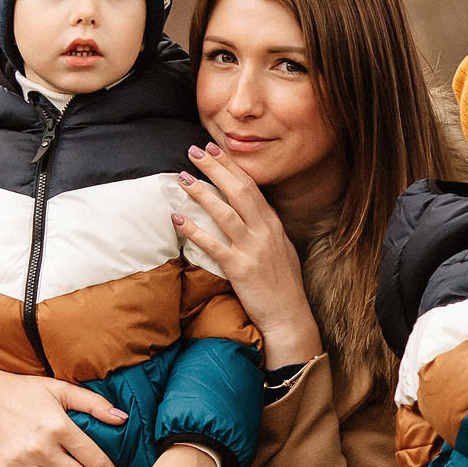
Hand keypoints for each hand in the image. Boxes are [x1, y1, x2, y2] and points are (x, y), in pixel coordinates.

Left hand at [176, 147, 322, 367]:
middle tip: (195, 150)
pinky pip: (214, 245)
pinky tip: (178, 219)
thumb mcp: (281, 249)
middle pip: (238, 190)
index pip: (251, 186)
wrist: (289, 317)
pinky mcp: (240, 269)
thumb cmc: (284, 286)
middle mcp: (265, 232)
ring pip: (225, 212)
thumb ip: (266, 229)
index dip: (232, 166)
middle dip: (216, 168)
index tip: (215, 149)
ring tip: (182, 177)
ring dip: (201, 192)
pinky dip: (195, 230)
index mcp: (274, 225)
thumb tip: (250, 212)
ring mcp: (253, 249)